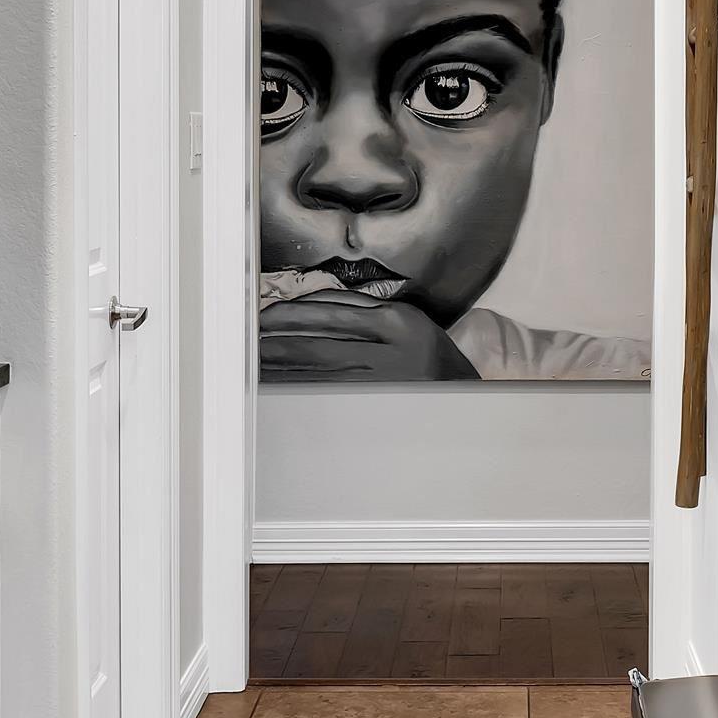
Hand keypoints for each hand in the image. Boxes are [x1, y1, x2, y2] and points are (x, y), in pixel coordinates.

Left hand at [259, 290, 478, 381]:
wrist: (469, 409)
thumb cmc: (431, 366)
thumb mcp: (409, 329)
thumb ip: (367, 315)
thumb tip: (309, 309)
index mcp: (400, 320)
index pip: (334, 308)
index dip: (295, 310)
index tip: (268, 314)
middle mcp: (393, 345)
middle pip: (319, 333)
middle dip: (278, 333)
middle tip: (247, 333)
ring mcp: (385, 377)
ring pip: (318, 362)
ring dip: (280, 360)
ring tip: (253, 357)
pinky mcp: (377, 403)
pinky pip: (327, 390)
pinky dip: (298, 385)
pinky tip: (278, 384)